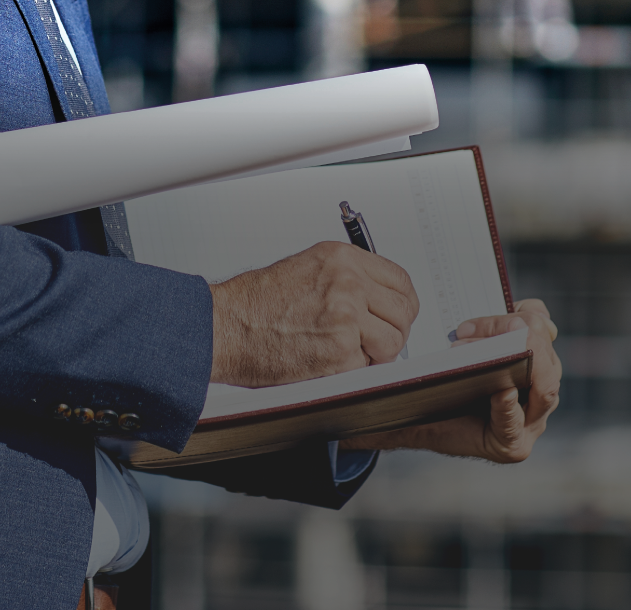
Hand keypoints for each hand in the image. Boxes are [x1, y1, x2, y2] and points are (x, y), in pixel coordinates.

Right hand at [208, 241, 418, 386]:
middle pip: (404, 312)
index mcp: (342, 259)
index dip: (402, 304)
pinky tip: (325, 360)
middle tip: (371, 340)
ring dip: (375, 354)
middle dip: (392, 331)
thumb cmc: (256, 303)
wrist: (226, 326)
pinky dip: (351, 372)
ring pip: (393, 343)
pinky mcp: (340, 353)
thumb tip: (379, 299)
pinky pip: (368, 368)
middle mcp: (348, 283)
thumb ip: (347, 278)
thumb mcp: (308, 269)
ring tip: (345, 351)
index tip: (396, 316)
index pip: (401, 281)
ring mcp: (346, 318)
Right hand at [338, 298, 561, 462]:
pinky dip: (532, 320)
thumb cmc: (426, 413)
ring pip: (548, 361)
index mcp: (504, 443)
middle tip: (492, 335)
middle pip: (544, 388)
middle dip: (523, 359)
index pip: (513, 427)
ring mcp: (540, 390)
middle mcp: (529, 420)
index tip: (501, 392)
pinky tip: (518, 309)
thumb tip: (344, 435)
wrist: (445, 399)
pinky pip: (547, 337)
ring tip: (497, 319)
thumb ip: (380, 431)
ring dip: (523, 336)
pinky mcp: (541, 357)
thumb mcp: (404, 422)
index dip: (510, 410)